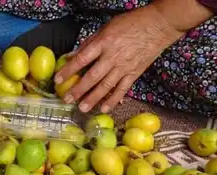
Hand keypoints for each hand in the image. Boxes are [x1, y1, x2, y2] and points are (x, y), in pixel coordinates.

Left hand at [54, 4, 187, 112]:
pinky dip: (113, 100)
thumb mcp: (107, 27)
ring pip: (106, 86)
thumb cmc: (131, 23)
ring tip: (82, 108)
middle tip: (67, 100)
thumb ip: (90, 43)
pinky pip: (122, 89)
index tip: (58, 80)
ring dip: (93, 99)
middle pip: (92, 77)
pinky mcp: (134, 73)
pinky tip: (104, 109)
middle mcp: (113, 57)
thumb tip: (73, 55)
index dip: (68, 70)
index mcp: (104, 43)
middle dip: (78, 89)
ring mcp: (124, 67)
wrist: (158, 25)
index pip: (82, 59)